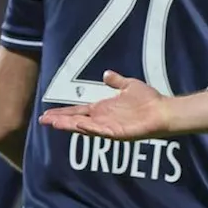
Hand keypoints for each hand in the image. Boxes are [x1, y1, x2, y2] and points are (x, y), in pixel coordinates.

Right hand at [38, 71, 169, 139]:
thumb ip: (116, 81)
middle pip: (76, 120)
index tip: (46, 113)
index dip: (62, 112)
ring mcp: (110, 127)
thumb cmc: (149, 100)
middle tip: (42, 120)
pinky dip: (91, 128)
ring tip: (54, 123)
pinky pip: (102, 131)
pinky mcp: (119, 133)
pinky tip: (80, 125)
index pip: (77, 111)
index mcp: (103, 109)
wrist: (164, 111)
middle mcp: (103, 119)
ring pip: (85, 127)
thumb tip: (106, 73)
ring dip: (70, 125)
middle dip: (60, 120)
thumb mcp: (129, 86)